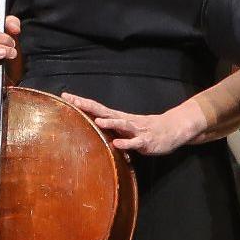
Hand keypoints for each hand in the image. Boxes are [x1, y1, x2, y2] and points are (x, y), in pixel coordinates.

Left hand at [61, 93, 204, 156]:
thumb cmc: (147, 129)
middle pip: (104, 112)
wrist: (174, 129)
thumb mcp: (126, 128)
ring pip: (122, 125)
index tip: (66, 96)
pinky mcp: (146, 141)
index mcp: (119, 118)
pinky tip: (116, 143)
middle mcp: (126, 121)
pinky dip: (125, 143)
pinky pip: (134, 143)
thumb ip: (111, 129)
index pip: (97, 108)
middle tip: (73, 101)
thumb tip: (93, 129)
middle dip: (89, 107)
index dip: (82, 102)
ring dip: (110, 123)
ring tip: (98, 121)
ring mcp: (136, 131)